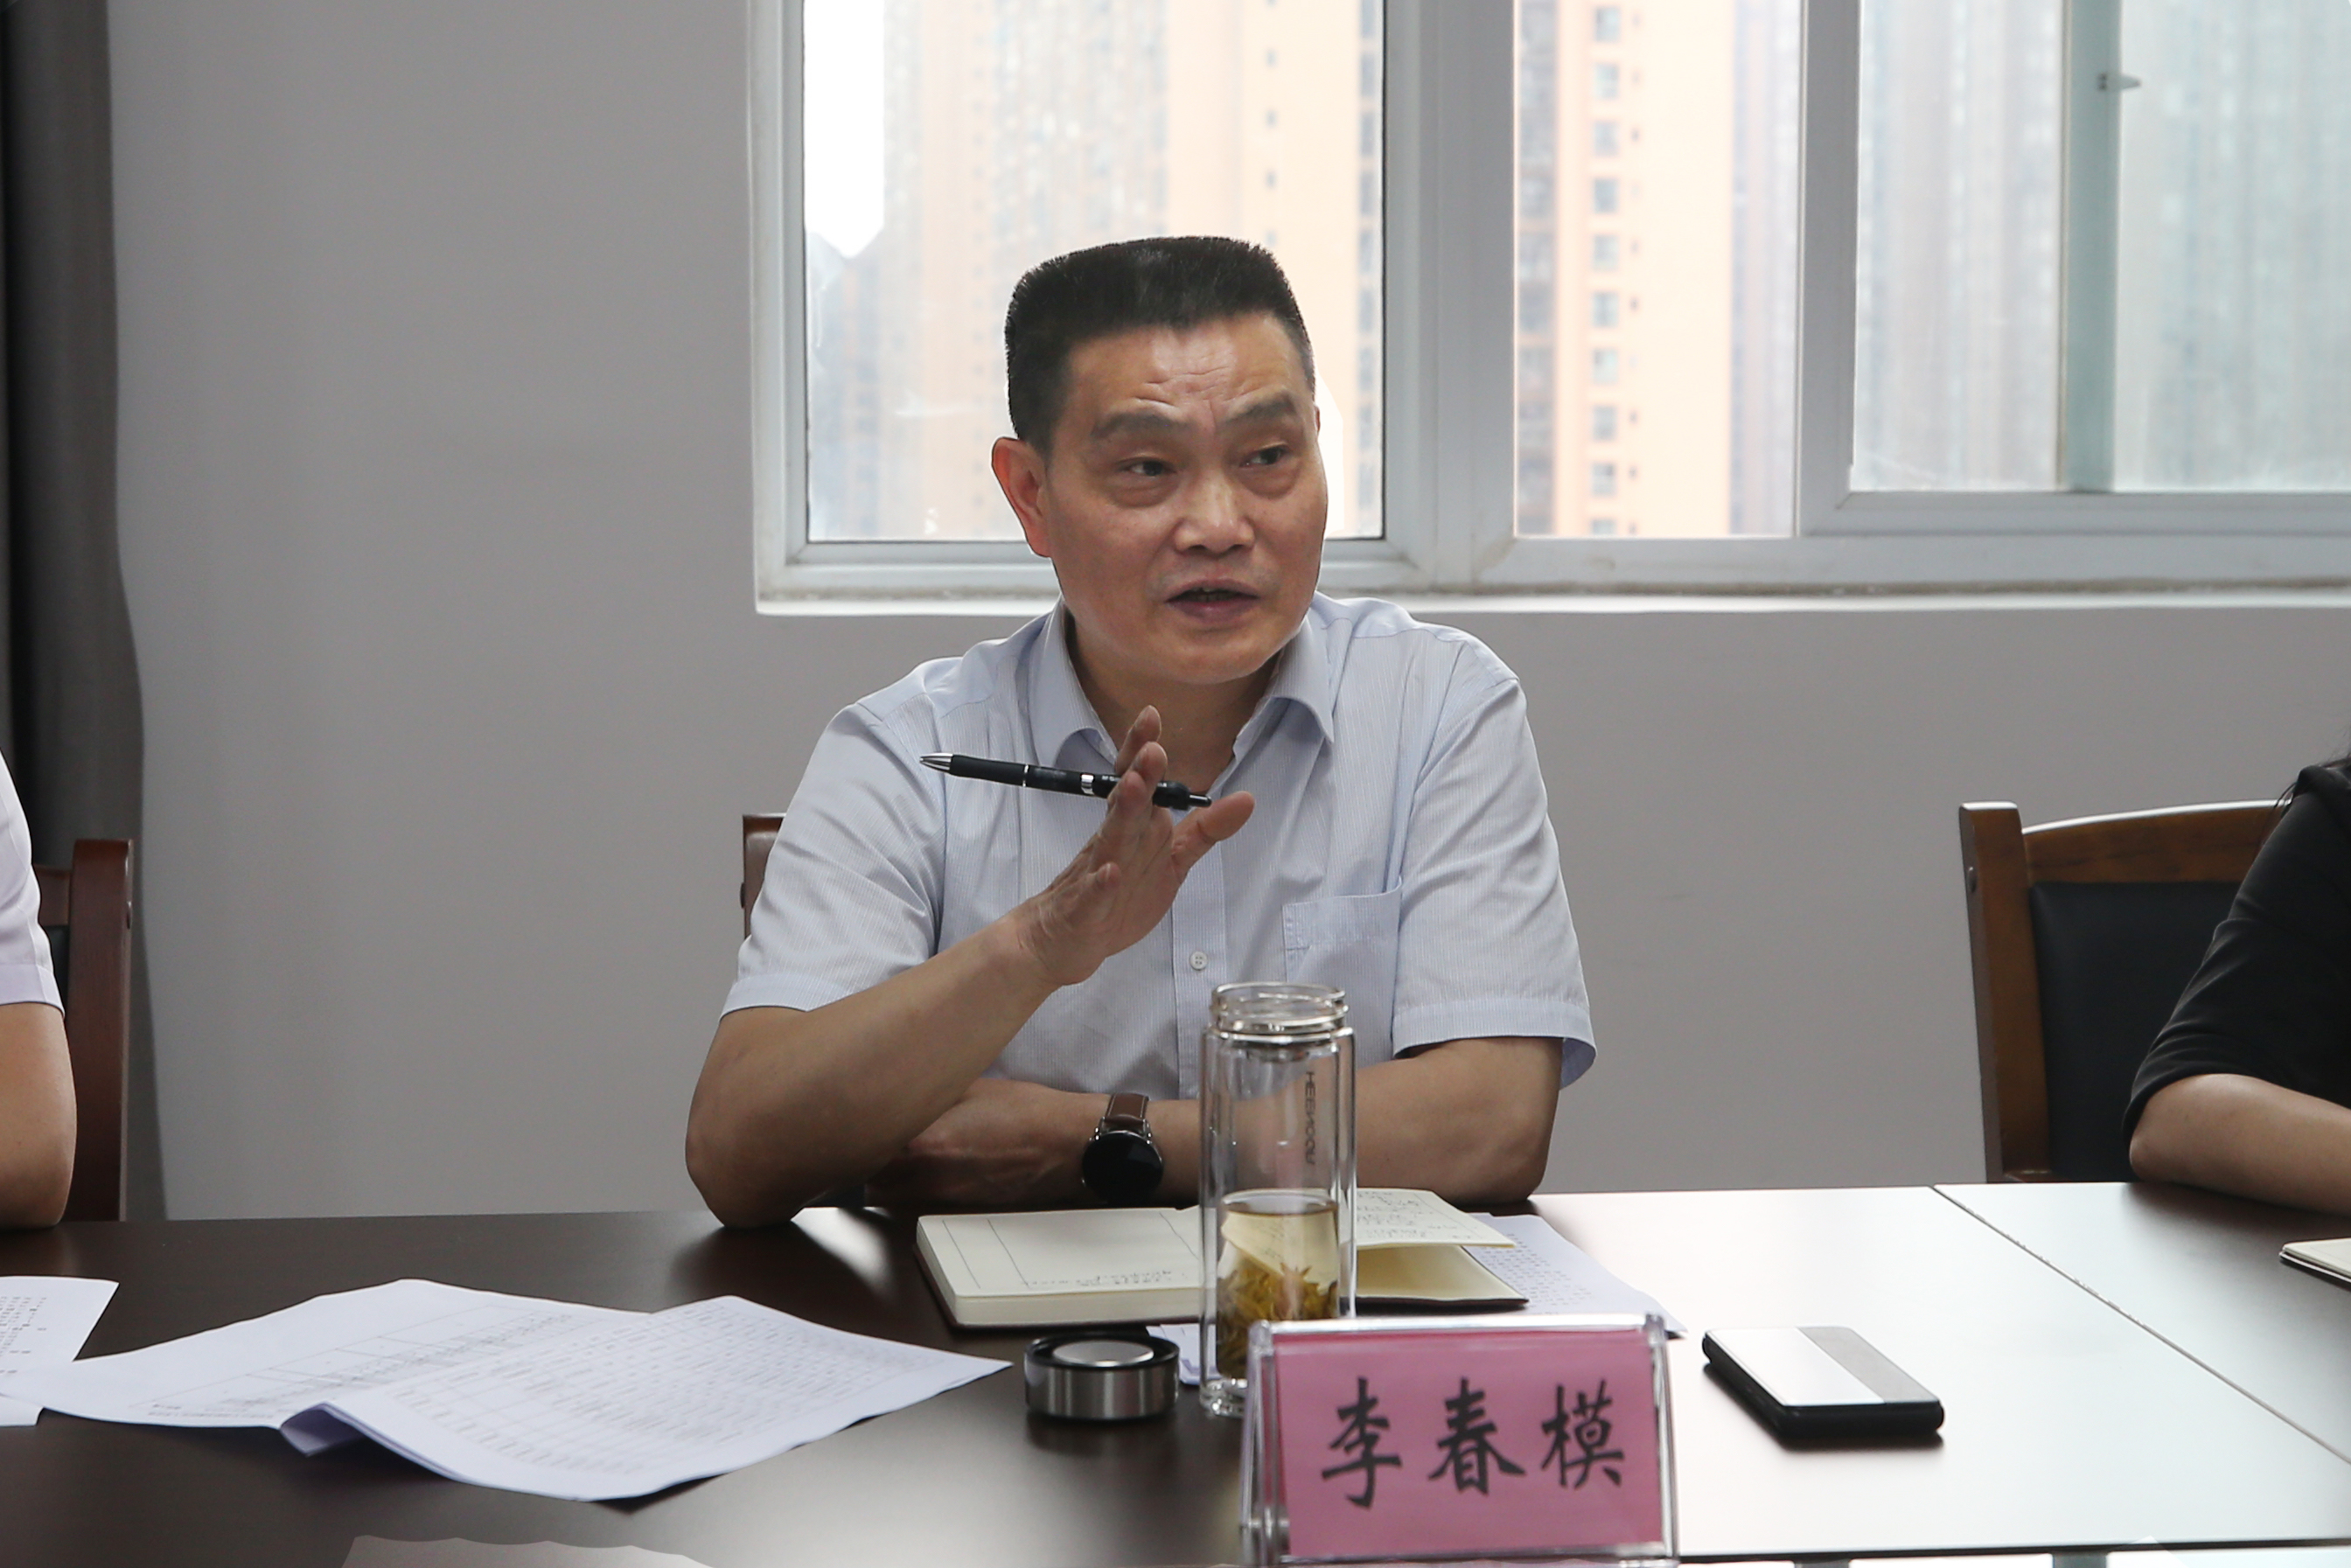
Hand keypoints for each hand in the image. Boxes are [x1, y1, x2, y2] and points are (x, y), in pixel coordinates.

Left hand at [866, 1078, 1104, 1208]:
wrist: (1068, 1146)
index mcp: (923, 1141)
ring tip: (894, 1151)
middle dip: (864, 1157)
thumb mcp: (966, 1088)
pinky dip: (910, 1188)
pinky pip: (916, 1202)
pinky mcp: (957, 1210)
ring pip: (888, 1194)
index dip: (851, 1132)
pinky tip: (924, 1166)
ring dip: (885, 1176)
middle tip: (866, 1132)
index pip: (862, 1147)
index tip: (848, 1117)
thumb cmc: (1025, 1112)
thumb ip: (922, 1095)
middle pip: (868, 1177)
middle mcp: (926, 1177)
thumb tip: (889, 1090)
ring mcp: (941, 1198)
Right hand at [1009, 707, 1254, 988]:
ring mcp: (1096, 872)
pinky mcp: (1085, 908)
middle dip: (1139, 775)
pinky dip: (1101, 885)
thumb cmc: (1119, 891)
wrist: (1067, 937)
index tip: (1151, 716)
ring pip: (1111, 839)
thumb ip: (1205, 830)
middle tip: (1152, 749)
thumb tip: (1247, 798)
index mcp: (1132, 826)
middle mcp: (1113, 841)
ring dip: (1123, 813)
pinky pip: (1093, 894)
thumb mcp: (1172, 860)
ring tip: (1133, 787)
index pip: (1136, 781)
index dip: (1142, 750)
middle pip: (1126, 803)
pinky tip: (1110, 874)